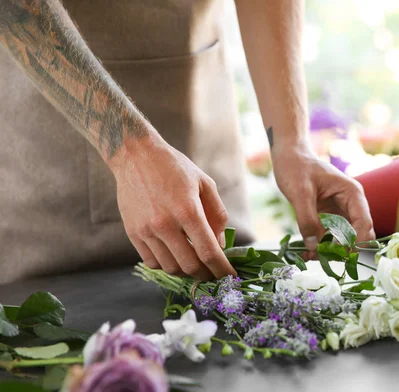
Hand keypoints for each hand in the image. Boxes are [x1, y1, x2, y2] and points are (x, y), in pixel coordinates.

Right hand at [108, 135, 235, 279]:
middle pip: (190, 266)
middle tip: (214, 274)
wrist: (136, 156)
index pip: (208, 252)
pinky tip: (175, 255)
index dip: (221, 269)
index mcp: (188, 210)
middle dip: (206, 275)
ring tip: (196, 264)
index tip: (229, 278)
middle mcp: (165, 224)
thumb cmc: (175, 168)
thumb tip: (220, 244)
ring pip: (170, 267)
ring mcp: (146, 230)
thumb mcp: (205, 184)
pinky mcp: (133, 233)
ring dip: (186, 271)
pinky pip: (152, 262)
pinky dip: (167, 265)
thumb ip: (217, 215)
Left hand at [272, 142, 374, 255]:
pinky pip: (330, 237)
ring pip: (343, 239)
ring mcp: (341, 212)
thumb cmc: (296, 167)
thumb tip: (314, 246)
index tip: (338, 254)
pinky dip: (321, 246)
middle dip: (342, 249)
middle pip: (357, 234)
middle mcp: (351, 204)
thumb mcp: (300, 192)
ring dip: (330, 251)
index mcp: (352, 193)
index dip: (355, 241)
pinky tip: (306, 252)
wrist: (289, 157)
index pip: (364, 222)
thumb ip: (307, 219)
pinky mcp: (329, 218)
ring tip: (309, 256)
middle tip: (322, 258)